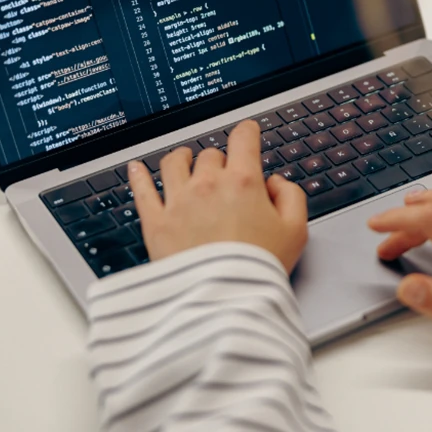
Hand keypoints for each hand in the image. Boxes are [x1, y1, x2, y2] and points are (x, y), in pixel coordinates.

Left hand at [127, 121, 308, 272]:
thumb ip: (291, 197)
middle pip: (210, 155)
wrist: (224, 301)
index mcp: (243, 183)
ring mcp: (178, 202)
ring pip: (174, 163)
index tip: (248, 131)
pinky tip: (136, 169)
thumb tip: (277, 183)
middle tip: (224, 169)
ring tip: (184, 159)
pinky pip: (142, 190)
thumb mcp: (296, 231)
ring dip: (182, 158)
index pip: (243, 140)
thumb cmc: (259, 269)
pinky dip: (138, 176)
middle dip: (219, 158)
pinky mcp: (155, 223)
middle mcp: (207, 186)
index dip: (248, 131)